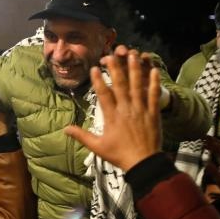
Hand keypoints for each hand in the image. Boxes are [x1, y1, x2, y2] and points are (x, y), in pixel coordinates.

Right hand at [63, 51, 161, 171]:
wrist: (143, 163)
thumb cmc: (119, 155)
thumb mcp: (98, 147)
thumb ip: (81, 136)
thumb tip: (65, 129)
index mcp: (111, 117)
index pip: (103, 94)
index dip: (98, 80)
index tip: (95, 68)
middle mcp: (126, 110)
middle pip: (120, 84)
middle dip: (115, 68)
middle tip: (112, 55)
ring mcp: (140, 110)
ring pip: (137, 85)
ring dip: (135, 69)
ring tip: (134, 55)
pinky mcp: (153, 113)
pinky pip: (154, 95)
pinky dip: (154, 82)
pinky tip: (154, 70)